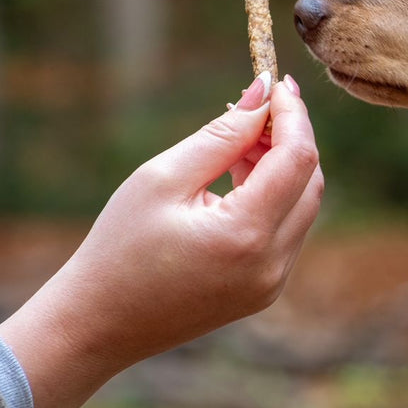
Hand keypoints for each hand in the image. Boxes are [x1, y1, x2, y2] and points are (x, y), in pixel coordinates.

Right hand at [0, 73, 324, 407]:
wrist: (97, 324)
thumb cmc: (118, 247)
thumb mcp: (163, 178)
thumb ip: (222, 134)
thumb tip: (263, 92)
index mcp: (246, 235)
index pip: (298, 158)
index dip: (293, 114)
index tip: (276, 82)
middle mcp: (272, 264)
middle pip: (310, 181)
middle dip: (291, 137)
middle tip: (255, 107)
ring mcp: (273, 283)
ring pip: (303, 206)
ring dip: (282, 166)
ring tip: (238, 140)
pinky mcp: (265, 290)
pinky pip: (287, 231)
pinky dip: (273, 196)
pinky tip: (237, 177)